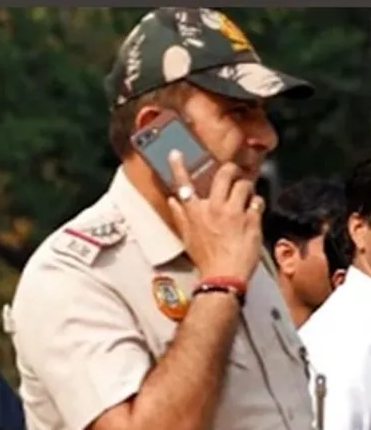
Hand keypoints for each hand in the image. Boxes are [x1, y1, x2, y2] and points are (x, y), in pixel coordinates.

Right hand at [167, 152, 263, 283]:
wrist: (223, 276)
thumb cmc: (205, 259)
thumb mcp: (187, 238)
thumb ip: (180, 216)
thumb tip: (172, 200)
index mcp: (195, 213)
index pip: (183, 185)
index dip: (178, 167)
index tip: (175, 153)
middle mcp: (213, 208)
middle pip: (225, 174)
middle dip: (231, 171)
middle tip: (234, 174)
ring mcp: (234, 213)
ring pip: (245, 185)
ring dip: (247, 190)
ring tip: (245, 200)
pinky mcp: (251, 219)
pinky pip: (258, 202)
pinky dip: (256, 207)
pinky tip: (252, 216)